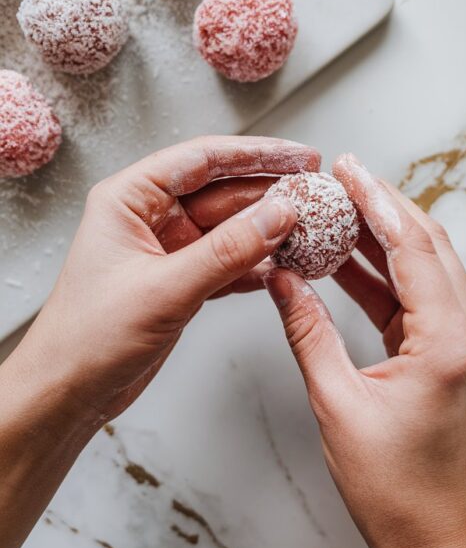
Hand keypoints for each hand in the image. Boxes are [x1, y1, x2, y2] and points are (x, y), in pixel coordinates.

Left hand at [24, 135, 318, 427]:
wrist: (68, 392)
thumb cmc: (88, 337)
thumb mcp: (164, 290)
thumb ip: (226, 251)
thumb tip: (278, 215)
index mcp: (129, 199)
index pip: (202, 160)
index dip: (256, 155)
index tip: (299, 156)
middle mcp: (148, 218)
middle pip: (222, 191)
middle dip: (270, 193)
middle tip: (316, 194)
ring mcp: (166, 251)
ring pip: (229, 228)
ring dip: (268, 230)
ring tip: (312, 229)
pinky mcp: (179, 283)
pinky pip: (227, 262)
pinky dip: (256, 264)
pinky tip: (285, 265)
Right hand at [264, 153, 465, 547]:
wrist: (434, 541)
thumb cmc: (393, 489)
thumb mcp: (336, 404)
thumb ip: (307, 333)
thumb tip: (283, 280)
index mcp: (449, 342)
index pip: (411, 248)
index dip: (375, 201)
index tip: (346, 168)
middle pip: (427, 248)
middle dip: (382, 208)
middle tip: (339, 178)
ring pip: (425, 271)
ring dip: (382, 240)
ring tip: (335, 213)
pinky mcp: (454, 360)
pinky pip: (419, 303)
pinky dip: (385, 279)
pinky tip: (346, 265)